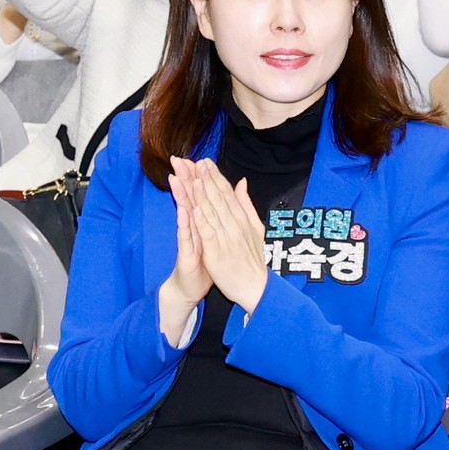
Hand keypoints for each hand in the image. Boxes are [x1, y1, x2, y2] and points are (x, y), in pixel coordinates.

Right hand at [158, 158, 214, 337]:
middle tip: (179, 160)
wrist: (190, 288)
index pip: (201, 196)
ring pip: (184, 214)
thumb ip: (214, 218)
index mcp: (203, 223)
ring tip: (178, 178)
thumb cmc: (202, 263)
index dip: (199, 178)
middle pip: (189, 200)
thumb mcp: (212, 237)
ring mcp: (188, 239)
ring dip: (181, 196)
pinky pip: (185, 237)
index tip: (199, 159)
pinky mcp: (186, 253)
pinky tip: (185, 211)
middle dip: (185, 179)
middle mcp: (193, 228)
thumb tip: (217, 200)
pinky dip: (186, 224)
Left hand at [184, 159, 270, 312]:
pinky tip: (194, 209)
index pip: (227, 193)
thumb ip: (246, 205)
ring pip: (212, 213)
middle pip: (218, 199)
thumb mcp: (255, 228)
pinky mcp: (217, 253)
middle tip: (195, 162)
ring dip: (202, 195)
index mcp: (242, 219)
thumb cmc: (253, 259)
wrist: (256, 287)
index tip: (205, 162)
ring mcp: (226, 239)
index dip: (215, 177)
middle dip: (206, 180)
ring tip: (192, 179)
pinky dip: (202, 221)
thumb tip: (242, 182)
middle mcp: (235, 226)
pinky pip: (208, 235)